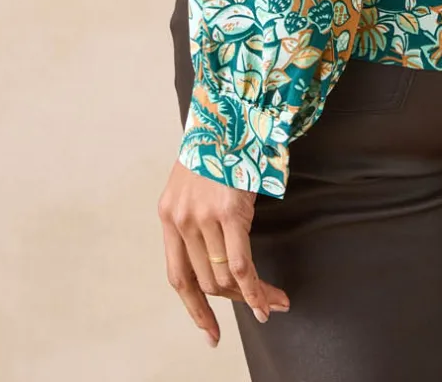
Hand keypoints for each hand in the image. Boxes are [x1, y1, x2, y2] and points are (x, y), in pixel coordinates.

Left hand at [158, 158, 290, 344]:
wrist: (230, 108)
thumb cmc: (219, 144)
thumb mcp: (196, 182)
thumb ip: (198, 216)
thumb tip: (216, 254)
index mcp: (168, 215)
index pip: (178, 277)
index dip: (195, 309)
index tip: (211, 332)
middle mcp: (181, 219)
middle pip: (205, 281)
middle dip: (234, 302)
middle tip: (260, 308)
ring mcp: (203, 216)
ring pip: (224, 278)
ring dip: (251, 297)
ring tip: (273, 302)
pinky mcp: (229, 211)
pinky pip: (240, 265)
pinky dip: (255, 289)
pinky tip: (269, 299)